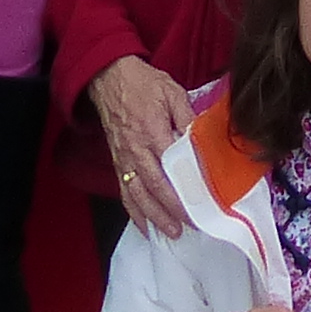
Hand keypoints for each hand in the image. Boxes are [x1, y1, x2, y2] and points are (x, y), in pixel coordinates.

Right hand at [91, 56, 196, 238]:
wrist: (109, 79)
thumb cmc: (143, 84)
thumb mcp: (172, 92)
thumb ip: (187, 117)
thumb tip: (201, 140)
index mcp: (152, 132)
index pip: (171, 166)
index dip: (185, 187)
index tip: (201, 203)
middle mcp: (136, 150)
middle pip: (154, 187)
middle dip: (172, 210)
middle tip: (190, 226)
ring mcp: (124, 158)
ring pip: (137, 195)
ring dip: (154, 216)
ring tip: (170, 232)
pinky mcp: (117, 162)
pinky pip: (124, 191)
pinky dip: (134, 211)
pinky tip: (144, 225)